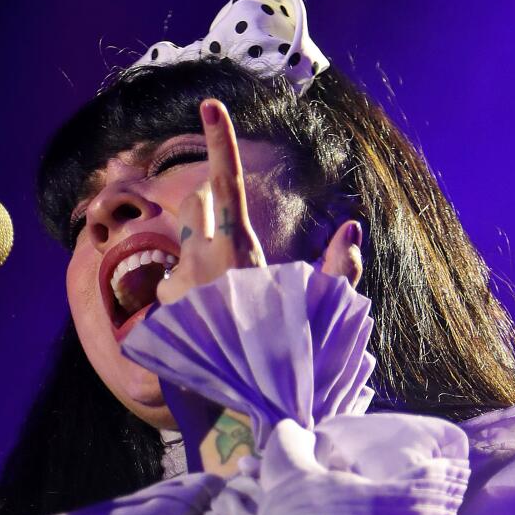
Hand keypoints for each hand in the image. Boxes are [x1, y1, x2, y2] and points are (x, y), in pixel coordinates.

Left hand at [156, 99, 364, 476]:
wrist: (234, 410)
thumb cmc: (280, 360)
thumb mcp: (318, 312)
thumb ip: (339, 271)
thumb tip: (352, 232)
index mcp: (237, 251)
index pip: (227, 182)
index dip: (220, 139)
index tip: (209, 103)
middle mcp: (198, 259)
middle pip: (199, 208)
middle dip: (214, 208)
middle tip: (235, 236)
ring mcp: (175, 284)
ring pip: (186, 251)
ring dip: (202, 262)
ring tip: (227, 301)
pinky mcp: (161, 309)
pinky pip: (175, 287)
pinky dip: (190, 295)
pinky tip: (209, 324)